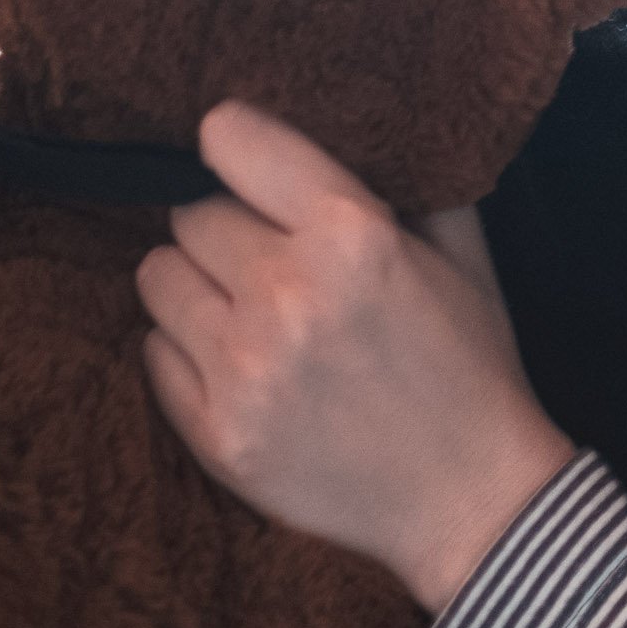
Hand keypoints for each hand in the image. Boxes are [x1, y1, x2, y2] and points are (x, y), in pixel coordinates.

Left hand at [138, 102, 574, 614]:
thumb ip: (405, 185)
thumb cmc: (471, 369)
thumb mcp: (464, 257)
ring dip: (197, 285)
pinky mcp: (215, 434)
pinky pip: (155, 353)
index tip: (242, 156)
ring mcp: (244, 370)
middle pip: (191, 215)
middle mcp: (289, 294)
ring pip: (157, 277)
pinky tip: (244, 366)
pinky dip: (189, 352)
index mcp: (354, 235)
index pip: (232, 140)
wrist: (471, 501)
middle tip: (268, 256)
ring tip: (247, 309)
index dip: (236, 143)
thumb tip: (350, 126)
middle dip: (228, 227)